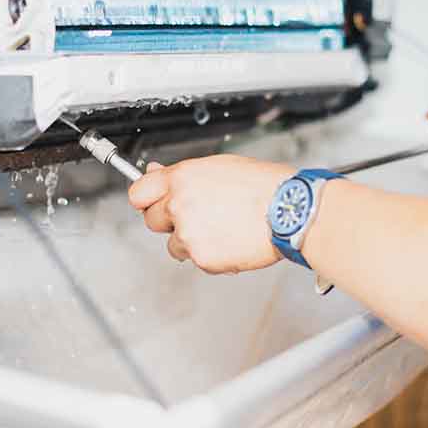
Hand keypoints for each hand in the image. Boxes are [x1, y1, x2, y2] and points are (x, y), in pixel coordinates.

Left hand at [128, 155, 294, 273]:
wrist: (289, 211)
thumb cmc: (263, 186)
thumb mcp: (218, 167)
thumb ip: (182, 174)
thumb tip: (155, 172)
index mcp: (181, 178)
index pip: (138, 192)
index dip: (146, 199)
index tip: (150, 203)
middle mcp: (179, 204)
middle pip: (152, 221)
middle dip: (169, 221)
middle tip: (199, 216)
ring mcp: (188, 233)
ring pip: (174, 244)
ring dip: (191, 241)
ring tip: (222, 229)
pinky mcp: (202, 257)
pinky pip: (196, 260)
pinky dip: (210, 255)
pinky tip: (231, 241)